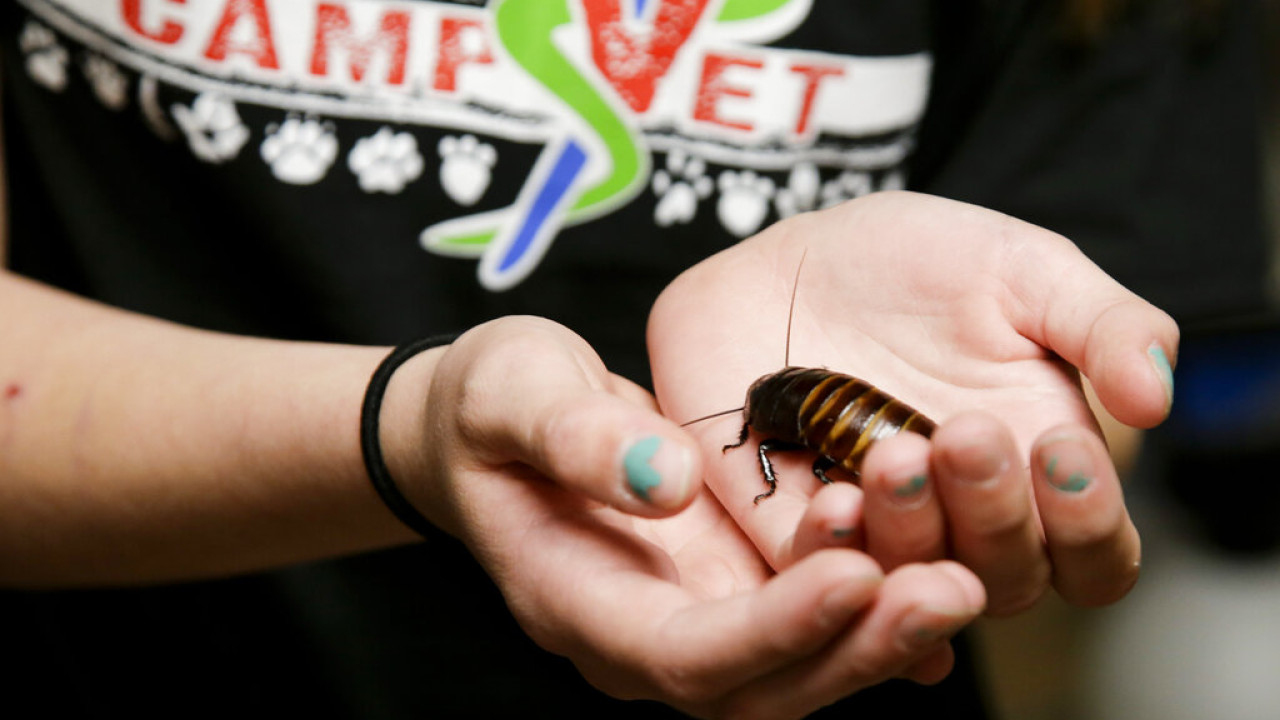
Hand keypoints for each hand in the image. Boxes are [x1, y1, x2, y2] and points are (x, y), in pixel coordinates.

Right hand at [391, 315, 985, 717]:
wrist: (494, 429)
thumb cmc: (490, 409)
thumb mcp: (510, 396)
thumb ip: (574, 438)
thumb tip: (664, 481)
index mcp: (579, 602)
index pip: (681, 650)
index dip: (769, 628)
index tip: (851, 574)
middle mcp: (647, 631)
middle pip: (761, 685)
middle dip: (857, 648)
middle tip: (951, 589)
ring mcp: (696, 615)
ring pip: (801, 665)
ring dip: (884, 634)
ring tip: (967, 578)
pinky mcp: (734, 585)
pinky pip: (814, 618)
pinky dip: (878, 604)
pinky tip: (948, 567)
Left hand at [648, 192, 1177, 614]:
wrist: (791, 258)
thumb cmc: (915, 265)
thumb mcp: (1021, 270)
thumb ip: (1102, 324)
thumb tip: (1155, 398)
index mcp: (1036, 469)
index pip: (1093, 555)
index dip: (1090, 524)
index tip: (1062, 447)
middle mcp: (962, 518)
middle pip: (1005, 578)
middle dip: (994, 512)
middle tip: (966, 433)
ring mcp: (877, 529)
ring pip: (910, 582)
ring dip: (912, 530)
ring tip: (894, 454)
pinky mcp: (790, 526)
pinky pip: (812, 571)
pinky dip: (827, 550)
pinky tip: (830, 500)